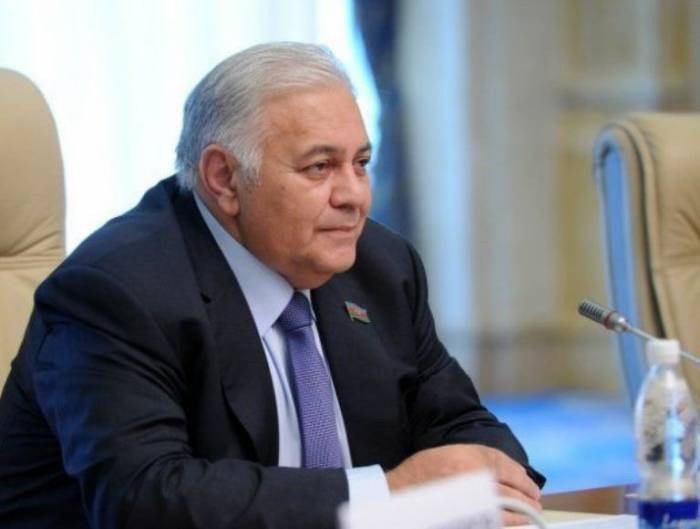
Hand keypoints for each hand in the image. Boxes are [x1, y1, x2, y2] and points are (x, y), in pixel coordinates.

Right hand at [385, 444, 541, 525]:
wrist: (396, 497)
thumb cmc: (417, 476)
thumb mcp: (444, 455)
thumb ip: (472, 460)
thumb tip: (499, 473)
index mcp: (467, 457)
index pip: (504, 464)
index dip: (520, 476)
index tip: (529, 483)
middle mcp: (472, 477)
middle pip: (509, 487)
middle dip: (526, 495)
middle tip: (535, 501)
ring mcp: (471, 501)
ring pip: (508, 507)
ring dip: (523, 512)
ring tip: (531, 515)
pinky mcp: (469, 518)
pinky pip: (496, 522)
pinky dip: (509, 523)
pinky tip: (515, 524)